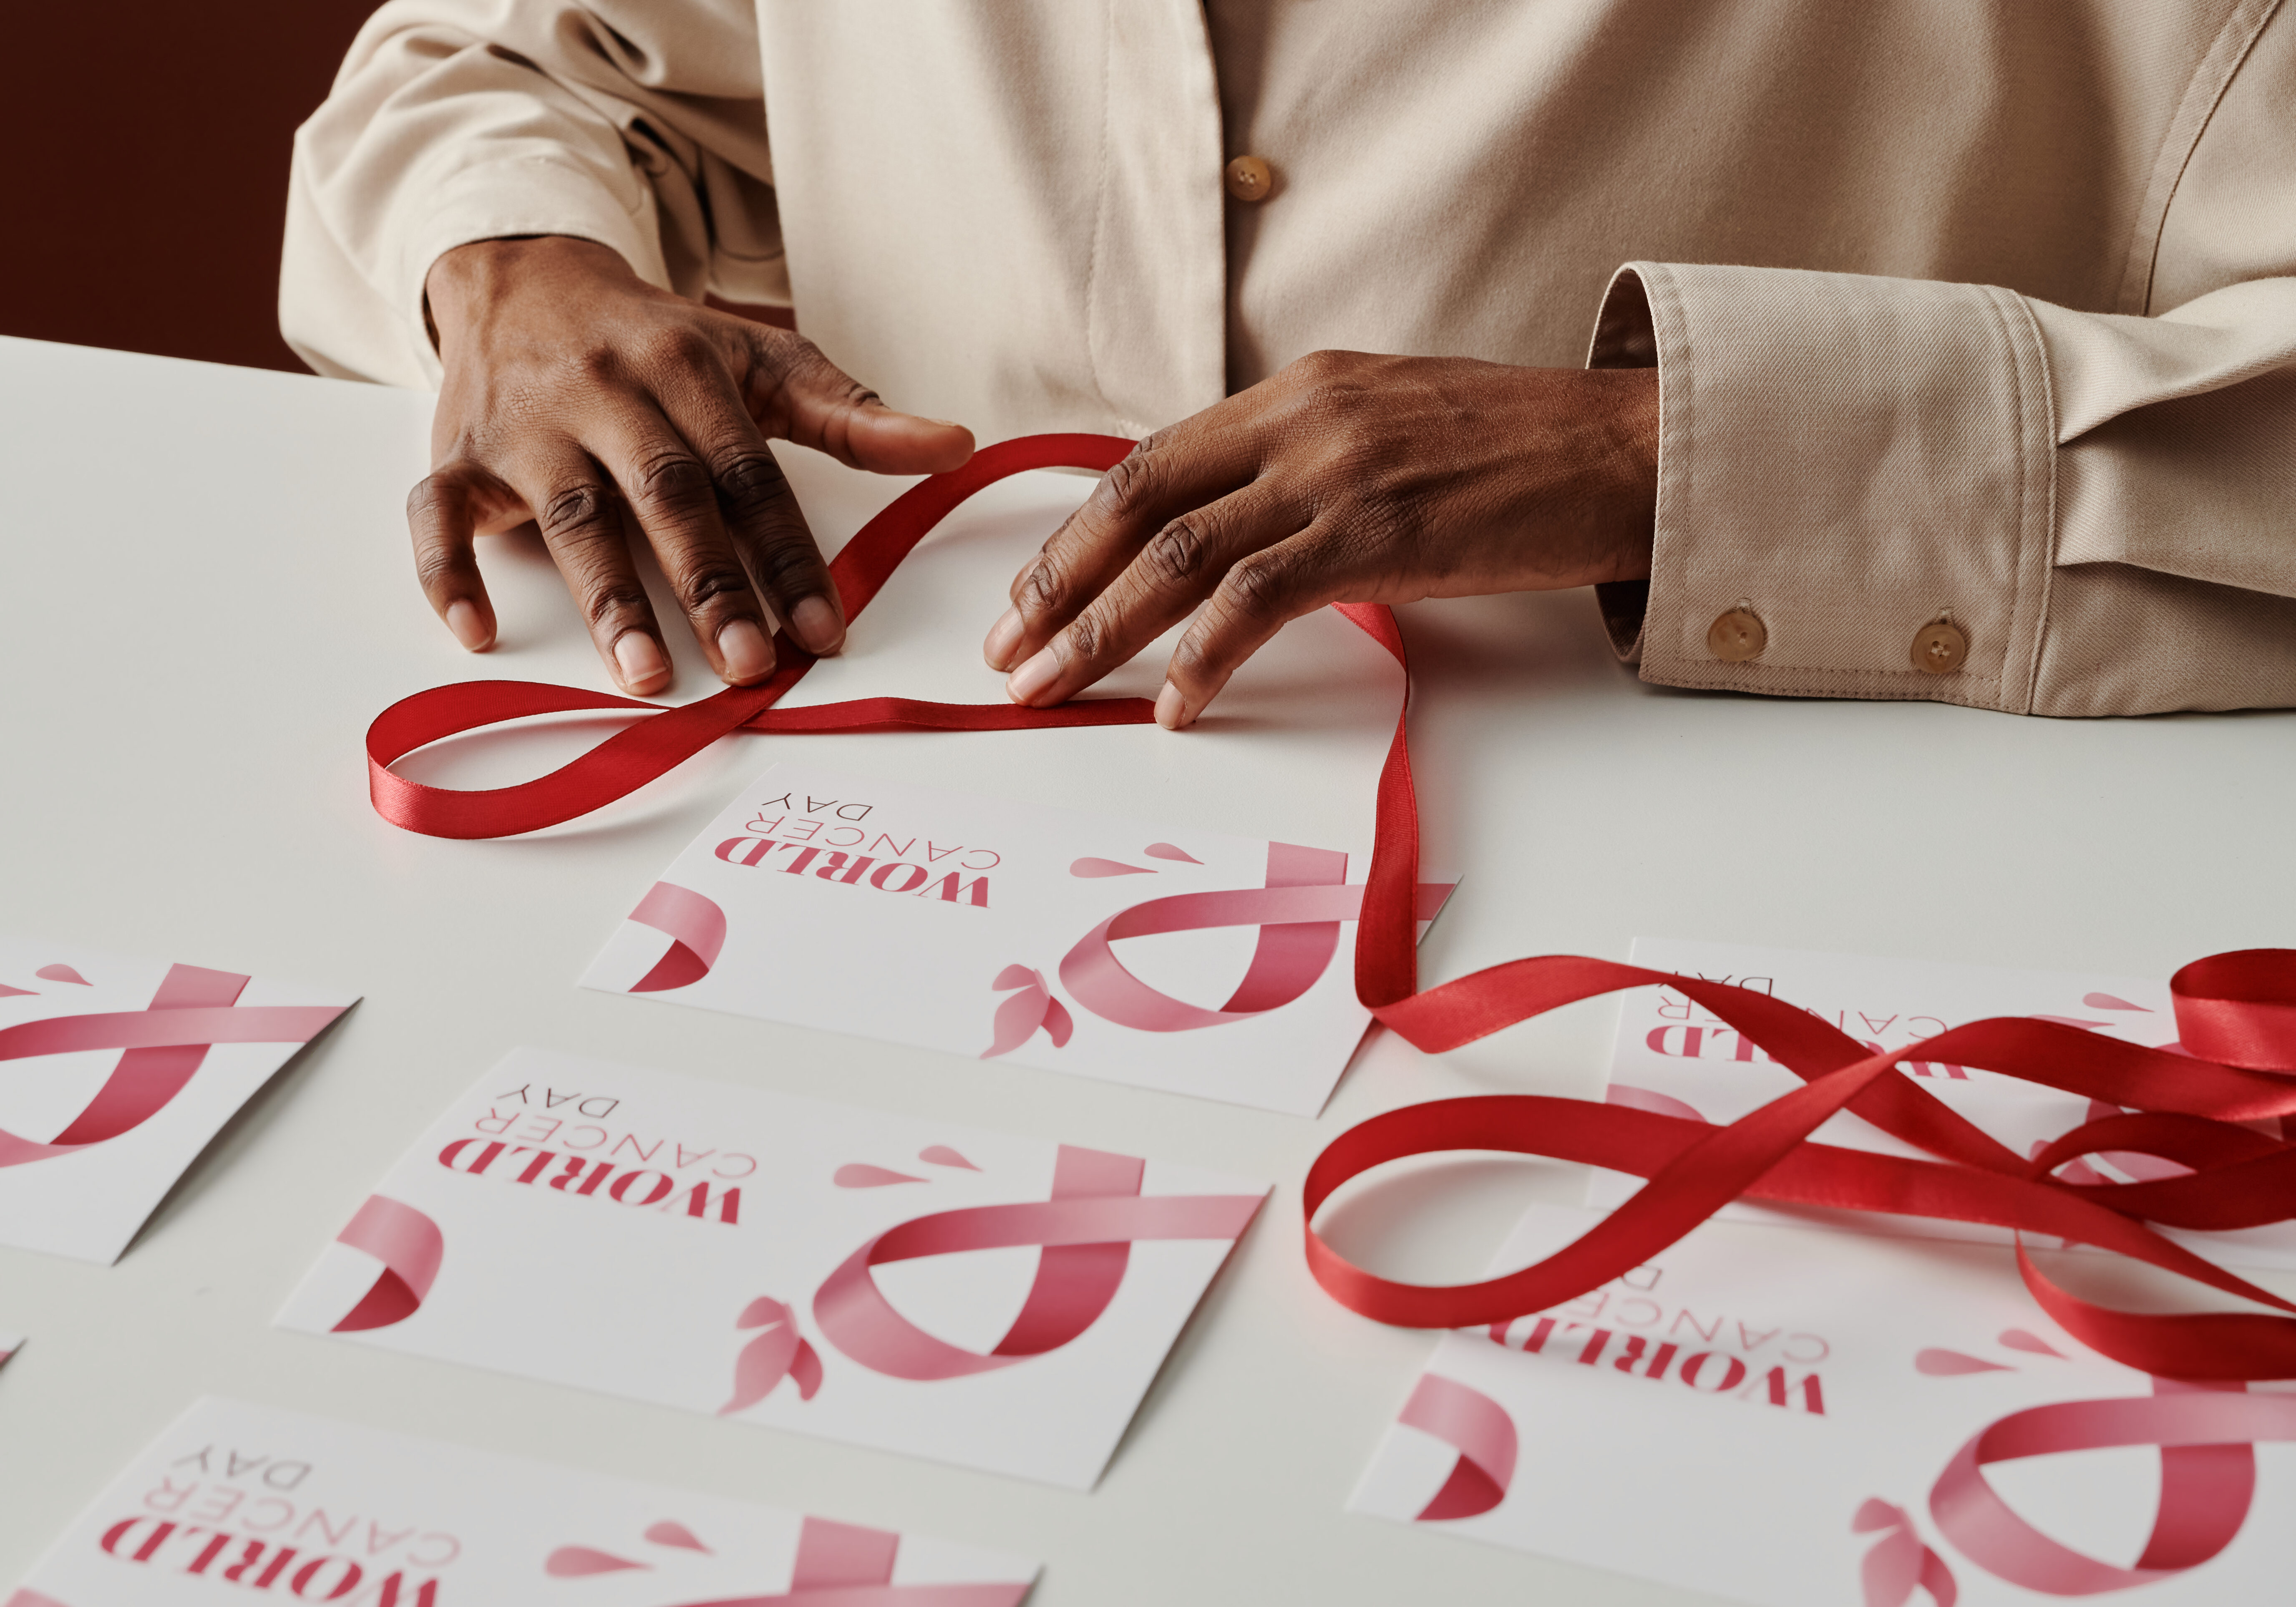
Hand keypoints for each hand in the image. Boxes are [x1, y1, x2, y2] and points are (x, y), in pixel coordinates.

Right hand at [414, 236, 973, 694]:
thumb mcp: (759, 357)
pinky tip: (475, 633)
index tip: (823, 631)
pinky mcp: (459, 453)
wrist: (522, 273)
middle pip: (666, 498)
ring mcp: (528, 427)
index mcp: (687, 370)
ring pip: (571, 517)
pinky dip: (447, 573)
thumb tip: (956, 445)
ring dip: (606, 600)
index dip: (788, 555)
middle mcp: (606, 394)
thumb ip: (852, 414)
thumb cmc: (657, 337)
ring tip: (644, 675)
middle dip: (709, 585)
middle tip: (747, 665)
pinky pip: (437, 513)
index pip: (749, 475)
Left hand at [981, 351, 1657, 725]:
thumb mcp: (1389, 427)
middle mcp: (1301, 420)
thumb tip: (1238, 531)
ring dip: (1101, 629)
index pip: (1154, 460)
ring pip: (1179, 554)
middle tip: (1005, 651)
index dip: (1079, 531)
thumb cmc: (1517, 450)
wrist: (1625, 449)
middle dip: (1059, 582)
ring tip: (1048, 687)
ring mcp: (1338, 474)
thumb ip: (1305, 463)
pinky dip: (1204, 657)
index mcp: (1296, 391)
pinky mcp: (1380, 536)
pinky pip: (1259, 600)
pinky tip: (1174, 706)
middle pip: (1140, 501)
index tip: (1031, 592)